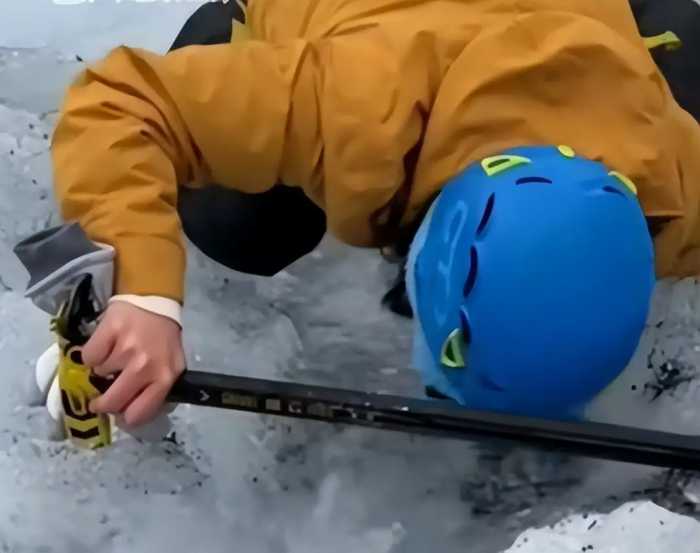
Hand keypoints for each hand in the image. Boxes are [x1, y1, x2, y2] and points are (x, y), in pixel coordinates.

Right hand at [82, 301, 185, 426]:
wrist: (154, 299)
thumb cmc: (161, 337)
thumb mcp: (170, 365)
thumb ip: (157, 388)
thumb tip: (132, 414)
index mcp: (165, 378)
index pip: (139, 414)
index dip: (126, 418)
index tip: (119, 414)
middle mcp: (146, 366)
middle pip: (112, 403)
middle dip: (103, 404)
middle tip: (100, 400)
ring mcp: (126, 349)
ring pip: (99, 375)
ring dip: (104, 368)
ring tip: (116, 354)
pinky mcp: (108, 332)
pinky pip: (89, 357)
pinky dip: (93, 353)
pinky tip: (107, 344)